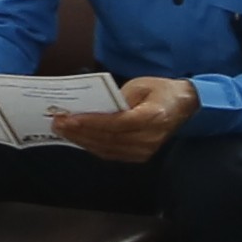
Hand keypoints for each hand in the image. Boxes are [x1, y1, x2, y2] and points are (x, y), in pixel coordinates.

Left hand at [48, 75, 197, 164]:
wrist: (183, 107)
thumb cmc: (160, 91)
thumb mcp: (140, 85)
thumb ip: (117, 97)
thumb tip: (91, 107)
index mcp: (152, 117)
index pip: (116, 123)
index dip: (90, 122)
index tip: (68, 119)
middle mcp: (149, 138)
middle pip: (108, 138)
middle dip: (79, 132)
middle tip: (58, 123)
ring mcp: (145, 150)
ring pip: (107, 149)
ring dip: (82, 140)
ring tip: (63, 130)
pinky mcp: (140, 156)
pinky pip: (111, 153)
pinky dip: (92, 146)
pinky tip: (78, 138)